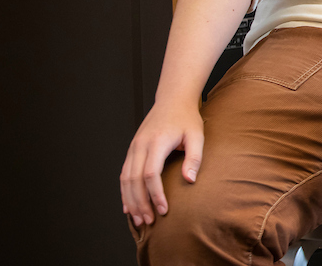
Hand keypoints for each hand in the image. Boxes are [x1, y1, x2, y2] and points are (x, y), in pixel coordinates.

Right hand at [119, 101, 204, 226]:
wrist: (173, 100)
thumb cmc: (186, 118)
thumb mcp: (197, 135)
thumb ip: (194, 158)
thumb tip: (189, 180)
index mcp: (157, 142)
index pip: (150, 174)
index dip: (155, 194)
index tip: (163, 210)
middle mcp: (140, 145)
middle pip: (134, 180)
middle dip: (140, 203)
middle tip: (149, 221)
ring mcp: (133, 147)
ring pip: (125, 179)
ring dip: (131, 201)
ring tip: (139, 219)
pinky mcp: (132, 149)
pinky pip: (124, 174)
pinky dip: (125, 191)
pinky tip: (129, 206)